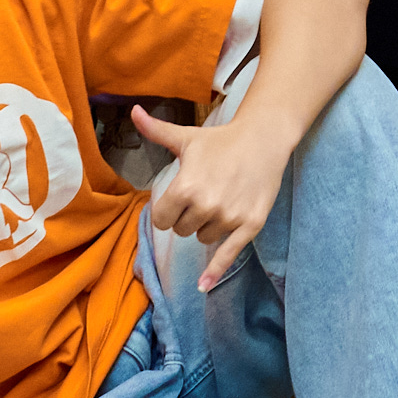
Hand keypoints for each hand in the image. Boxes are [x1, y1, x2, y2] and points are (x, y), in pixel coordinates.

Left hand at [130, 103, 290, 289]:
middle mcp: (206, 205)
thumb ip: (156, 131)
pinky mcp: (249, 225)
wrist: (263, 140)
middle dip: (188, 217)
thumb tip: (134, 111)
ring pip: (203, 239)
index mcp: (185, 187)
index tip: (178, 199)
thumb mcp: (186, 137)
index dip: (166, 211)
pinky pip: (227, 255)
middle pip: (181, 231)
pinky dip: (215, 272)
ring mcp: (229, 217)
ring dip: (207, 226)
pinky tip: (204, 286)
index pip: (160, 219)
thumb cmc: (220, 140)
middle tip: (204, 194)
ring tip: (221, 200)